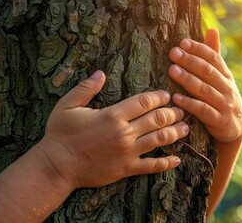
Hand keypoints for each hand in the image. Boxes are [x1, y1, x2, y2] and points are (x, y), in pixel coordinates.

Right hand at [39, 71, 187, 188]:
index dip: (159, 97)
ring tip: (185, 128)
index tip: (167, 95)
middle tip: (181, 109)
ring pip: (159, 140)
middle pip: (157, 119)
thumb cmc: (60, 134)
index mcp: (112, 115)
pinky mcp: (126, 169)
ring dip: (175, 133)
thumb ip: (86, 88)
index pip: (144, 102)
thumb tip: (100, 73)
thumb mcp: (67, 105)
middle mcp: (124, 133)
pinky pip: (152, 166)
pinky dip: (167, 163)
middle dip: (172, 113)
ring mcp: (127, 153)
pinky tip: (177, 159)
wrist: (56, 166)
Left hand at [168, 29, 241, 144]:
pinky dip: (189, 104)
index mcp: (226, 75)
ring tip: (172, 71)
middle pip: (208, 72)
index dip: (199, 49)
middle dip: (190, 61)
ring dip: (188, 80)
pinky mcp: (219, 121)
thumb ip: (214, 55)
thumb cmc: (222, 98)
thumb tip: (212, 29)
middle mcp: (227, 88)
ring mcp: (224, 105)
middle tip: (174, 53)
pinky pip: (203, 111)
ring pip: (205, 90)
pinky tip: (176, 98)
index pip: (214, 58)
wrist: (235, 129)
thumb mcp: (222, 77)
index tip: (183, 42)